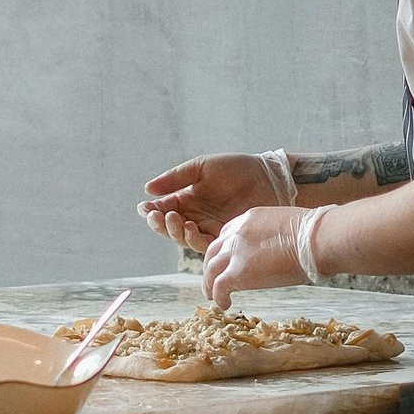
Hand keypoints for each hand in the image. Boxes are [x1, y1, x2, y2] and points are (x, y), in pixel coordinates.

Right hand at [139, 153, 289, 253]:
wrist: (268, 178)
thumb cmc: (237, 169)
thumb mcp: (202, 167)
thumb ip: (176, 178)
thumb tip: (147, 189)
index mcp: (187, 199)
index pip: (163, 209)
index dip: (152, 212)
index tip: (145, 209)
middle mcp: (195, 217)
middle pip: (170, 228)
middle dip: (160, 224)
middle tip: (159, 217)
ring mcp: (209, 229)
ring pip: (183, 239)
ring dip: (175, 232)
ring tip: (174, 220)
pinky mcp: (223, 239)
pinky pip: (203, 245)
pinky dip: (193, 240)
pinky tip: (191, 228)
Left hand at [201, 207, 313, 306]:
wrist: (318, 239)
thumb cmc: (315, 233)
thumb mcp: (287, 225)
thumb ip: (275, 235)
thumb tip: (283, 250)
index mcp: (249, 219)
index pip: (227, 234)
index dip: (224, 250)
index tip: (226, 261)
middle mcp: (237, 233)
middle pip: (213, 251)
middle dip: (211, 267)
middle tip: (212, 280)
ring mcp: (235, 252)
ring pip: (211, 270)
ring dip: (209, 284)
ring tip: (212, 296)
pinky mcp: (238, 272)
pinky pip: (219, 287)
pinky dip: (219, 297)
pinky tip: (224, 304)